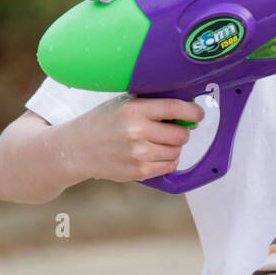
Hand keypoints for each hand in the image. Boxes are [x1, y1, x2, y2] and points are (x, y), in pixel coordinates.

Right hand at [69, 96, 203, 183]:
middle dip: (180, 131)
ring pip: (177, 151)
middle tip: (170, 130)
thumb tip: (188, 114)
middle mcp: (137, 131)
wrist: (77, 148)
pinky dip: (167, 160)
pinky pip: (170, 165)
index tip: (198, 114)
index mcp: (134, 109)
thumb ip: (152, 105)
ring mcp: (139, 153)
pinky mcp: (139, 171)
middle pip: (181, 134)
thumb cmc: (103, 122)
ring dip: (172, 146)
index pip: (175, 108)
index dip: (193, 111)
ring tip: (156, 142)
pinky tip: (153, 153)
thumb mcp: (123, 104)